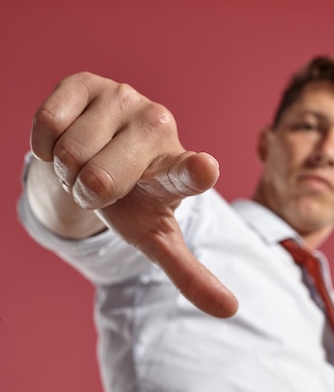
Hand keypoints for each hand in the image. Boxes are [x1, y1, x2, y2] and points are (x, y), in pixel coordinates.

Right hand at [31, 72, 237, 317]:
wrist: (98, 158)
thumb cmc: (134, 200)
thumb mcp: (158, 237)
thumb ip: (190, 273)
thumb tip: (231, 310)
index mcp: (177, 169)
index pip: (186, 173)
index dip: (193, 172)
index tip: (204, 170)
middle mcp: (157, 126)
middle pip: (98, 179)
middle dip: (88, 193)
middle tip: (102, 185)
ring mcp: (122, 97)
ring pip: (68, 154)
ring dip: (67, 171)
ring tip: (86, 163)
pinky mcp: (85, 81)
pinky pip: (46, 127)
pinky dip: (45, 147)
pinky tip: (67, 139)